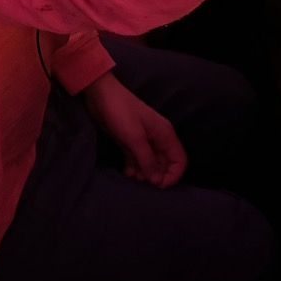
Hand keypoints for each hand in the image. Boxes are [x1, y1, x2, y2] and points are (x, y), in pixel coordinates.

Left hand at [80, 73, 186, 187]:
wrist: (100, 95)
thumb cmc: (121, 112)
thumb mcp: (135, 137)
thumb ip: (147, 159)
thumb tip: (156, 180)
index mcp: (165, 134)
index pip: (179, 159)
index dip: (173, 174)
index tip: (159, 185)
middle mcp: (157, 138)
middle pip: (165, 163)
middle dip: (156, 175)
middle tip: (143, 181)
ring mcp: (143, 139)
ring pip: (150, 162)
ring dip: (144, 172)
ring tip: (133, 176)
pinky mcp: (130, 141)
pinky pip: (137, 158)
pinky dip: (134, 166)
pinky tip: (127, 172)